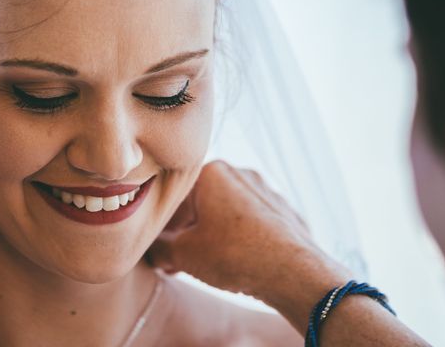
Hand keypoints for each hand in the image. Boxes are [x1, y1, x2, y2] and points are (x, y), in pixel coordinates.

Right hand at [147, 161, 348, 301]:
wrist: (293, 272)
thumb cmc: (235, 256)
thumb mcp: (183, 254)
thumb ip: (159, 247)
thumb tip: (151, 250)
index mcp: (212, 172)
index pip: (175, 198)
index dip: (163, 228)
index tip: (159, 250)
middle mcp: (241, 174)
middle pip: (202, 204)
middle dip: (188, 232)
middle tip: (177, 261)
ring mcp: (266, 192)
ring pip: (227, 213)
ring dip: (212, 236)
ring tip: (206, 266)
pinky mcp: (283, 212)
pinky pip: (252, 224)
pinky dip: (239, 240)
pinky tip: (235, 264)